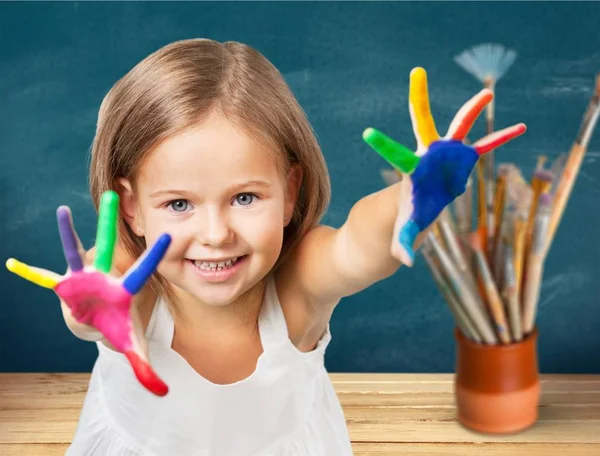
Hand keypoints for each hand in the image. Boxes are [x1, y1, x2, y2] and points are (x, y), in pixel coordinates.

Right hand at [6, 191, 171, 395]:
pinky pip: (44, 279)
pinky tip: (12, 265)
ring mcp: (82, 278)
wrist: (99, 322)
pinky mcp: (63, 286)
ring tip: (62, 211)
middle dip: (109, 224)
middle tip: (114, 195)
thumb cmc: (119, 327)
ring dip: (68, 234)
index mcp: (124, 289)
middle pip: (108, 247)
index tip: (168, 236)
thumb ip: (146, 367)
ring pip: (74, 252)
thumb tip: (163, 393)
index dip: (154, 256)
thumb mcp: (132, 347)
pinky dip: (30, 274)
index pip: (142, 271)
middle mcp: (104, 276)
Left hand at [363, 67, 525, 265]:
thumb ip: (404, 244)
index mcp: (410, 172)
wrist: (413, 214)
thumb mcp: (403, 235)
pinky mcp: (462, 161)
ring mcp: (445, 156)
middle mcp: (426, 156)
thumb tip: (406, 262)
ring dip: (472, 111)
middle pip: (422, 123)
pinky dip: (501, 139)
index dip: (384, 145)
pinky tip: (520, 128)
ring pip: (458, 127)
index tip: (367, 132)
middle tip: (417, 71)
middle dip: (420, 99)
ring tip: (487, 94)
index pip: (395, 155)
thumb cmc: (402, 224)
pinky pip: (485, 147)